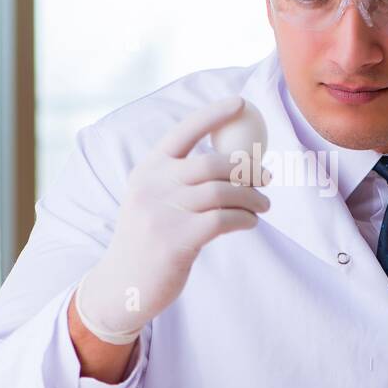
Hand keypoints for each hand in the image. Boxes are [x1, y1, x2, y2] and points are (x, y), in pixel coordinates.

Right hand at [74, 96, 270, 343]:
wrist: (122, 285)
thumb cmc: (148, 239)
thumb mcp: (152, 200)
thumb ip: (179, 180)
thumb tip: (232, 161)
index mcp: (147, 170)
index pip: (183, 131)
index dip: (212, 114)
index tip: (239, 102)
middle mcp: (152, 185)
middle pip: (212, 163)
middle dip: (247, 168)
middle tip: (266, 178)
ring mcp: (162, 212)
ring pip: (222, 192)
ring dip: (252, 197)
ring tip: (263, 206)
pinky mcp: (176, 240)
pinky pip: (223, 220)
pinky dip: (245, 219)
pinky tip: (250, 223)